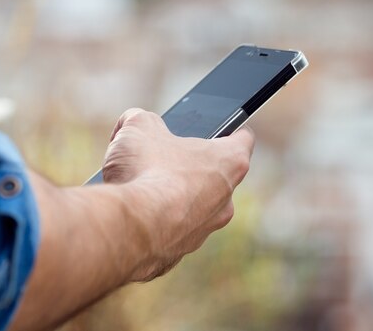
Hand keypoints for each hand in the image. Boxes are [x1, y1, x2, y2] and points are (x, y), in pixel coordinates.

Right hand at [102, 108, 254, 281]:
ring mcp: (204, 230)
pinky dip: (153, 222)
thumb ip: (139, 119)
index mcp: (228, 162)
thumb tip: (131, 124)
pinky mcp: (178, 253)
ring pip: (191, 207)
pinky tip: (132, 213)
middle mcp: (225, 200)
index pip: (242, 139)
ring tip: (139, 186)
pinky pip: (168, 231)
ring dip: (169, 196)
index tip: (218, 127)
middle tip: (159, 156)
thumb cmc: (146, 171)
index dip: (228, 129)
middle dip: (187, 165)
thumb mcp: (138, 126)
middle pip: (213, 176)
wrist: (130, 228)